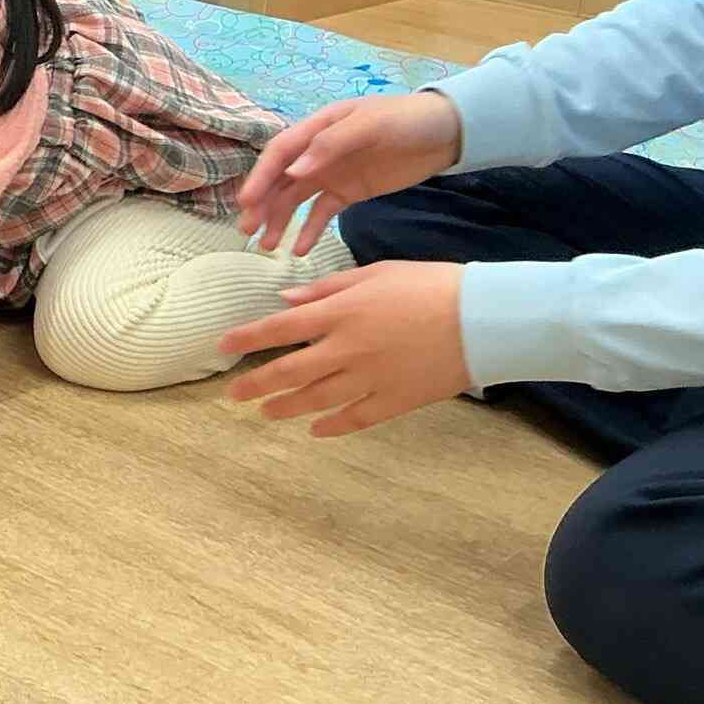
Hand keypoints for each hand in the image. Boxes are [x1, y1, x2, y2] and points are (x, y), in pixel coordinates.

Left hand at [220, 261, 469, 436]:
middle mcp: (347, 349)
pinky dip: (333, 426)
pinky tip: (316, 430)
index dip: (247, 337)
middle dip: (257, 384)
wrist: (482, 318)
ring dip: (287, 407)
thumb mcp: (373, 274)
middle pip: (291, 371)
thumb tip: (286, 299)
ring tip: (266, 412)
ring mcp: (371, 378)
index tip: (222, 345)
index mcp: (340, 313)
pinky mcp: (396, 400)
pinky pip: (356, 418)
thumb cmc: (428, 285)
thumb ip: (326, 290)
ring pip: (318, 399)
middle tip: (234, 394)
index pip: (280, 328)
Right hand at [236, 93, 462, 254]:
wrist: (447, 132)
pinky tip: (300, 250)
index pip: (279, 154)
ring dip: (279, 220)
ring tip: (267, 246)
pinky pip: (322, 214)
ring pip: (295, 199)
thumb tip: (294, 171)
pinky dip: (309, 231)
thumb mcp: (371, 124)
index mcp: (317, 128)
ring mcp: (331, 174)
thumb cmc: (406, 120)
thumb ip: (332, 144)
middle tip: (247, 231)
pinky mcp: (348, 192)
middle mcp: (316, 152)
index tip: (246, 203)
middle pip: (280, 180)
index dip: (260, 177)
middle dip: (261, 204)